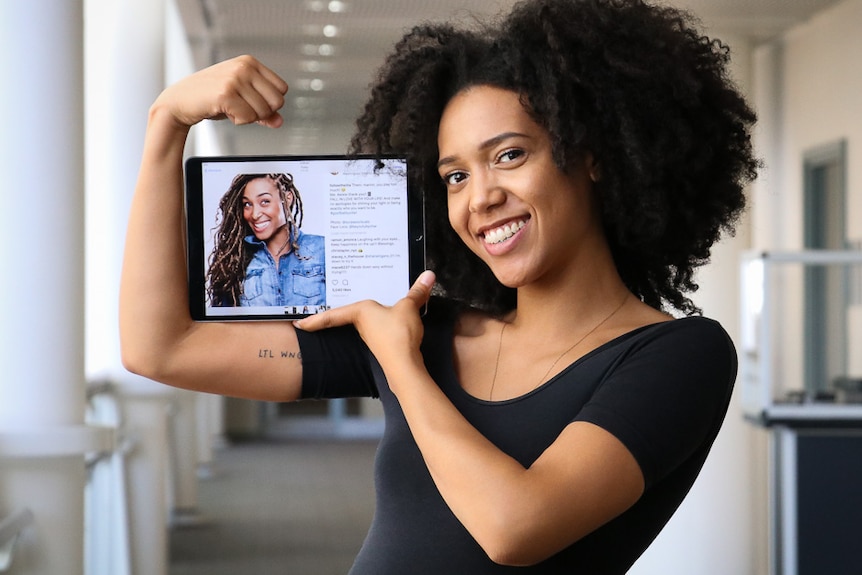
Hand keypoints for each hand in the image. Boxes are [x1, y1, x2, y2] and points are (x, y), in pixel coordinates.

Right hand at [154, 55, 288, 128]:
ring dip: (247, 117)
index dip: (269, 102)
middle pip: (277, 101)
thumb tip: (279, 121)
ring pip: (263, 111)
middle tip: (241, 108)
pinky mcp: (226, 93)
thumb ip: (263, 109)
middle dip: (261, 112)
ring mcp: (235, 78)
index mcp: (250, 62)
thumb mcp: (241, 99)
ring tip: (230, 108)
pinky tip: (225, 111)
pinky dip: (238, 121)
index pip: (282, 89)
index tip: (251, 102)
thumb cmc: (210, 98)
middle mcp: (244, 67)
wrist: (180, 101)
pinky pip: (248, 118)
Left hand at [296, 271, 435, 375]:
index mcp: (361, 311)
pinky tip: (387, 322)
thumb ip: (417, 291)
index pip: (331, 314)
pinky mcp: (383, 344)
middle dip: (330, 319)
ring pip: (361, 324)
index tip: (297, 324)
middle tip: (314, 318)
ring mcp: (371, 335)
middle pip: (344, 318)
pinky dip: (378, 325)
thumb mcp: (409, 307)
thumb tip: (428, 275)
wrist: (405, 365)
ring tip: (357, 313)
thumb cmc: (398, 335)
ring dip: (358, 320)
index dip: (313, 320)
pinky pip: (377, 330)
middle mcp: (362, 324)